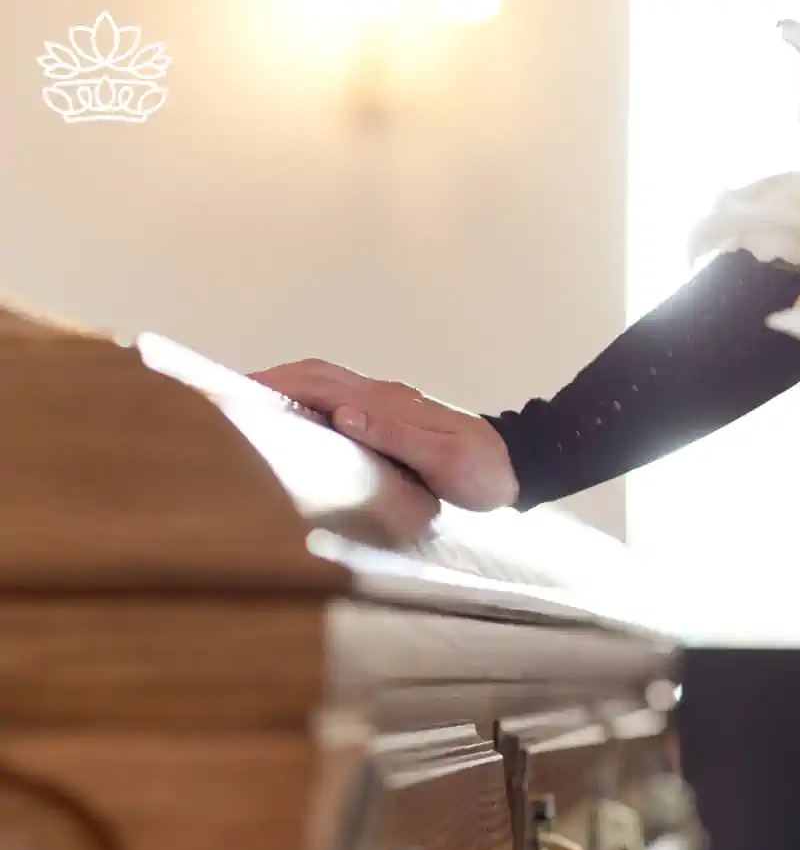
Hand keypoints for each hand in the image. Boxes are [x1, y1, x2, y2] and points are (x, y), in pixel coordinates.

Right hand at [248, 359, 519, 511]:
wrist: (520, 469)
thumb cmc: (483, 472)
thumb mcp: (444, 460)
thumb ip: (395, 435)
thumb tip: (343, 413)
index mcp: (389, 403)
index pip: (321, 382)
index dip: (277, 382)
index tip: (235, 389)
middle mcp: (385, 398)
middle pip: (317, 377)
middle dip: (272, 382)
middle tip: (228, 399)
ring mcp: (389, 408)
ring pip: (328, 389)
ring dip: (289, 393)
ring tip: (251, 413)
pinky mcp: (395, 423)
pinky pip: (342, 406)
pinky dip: (311, 409)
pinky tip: (298, 429)